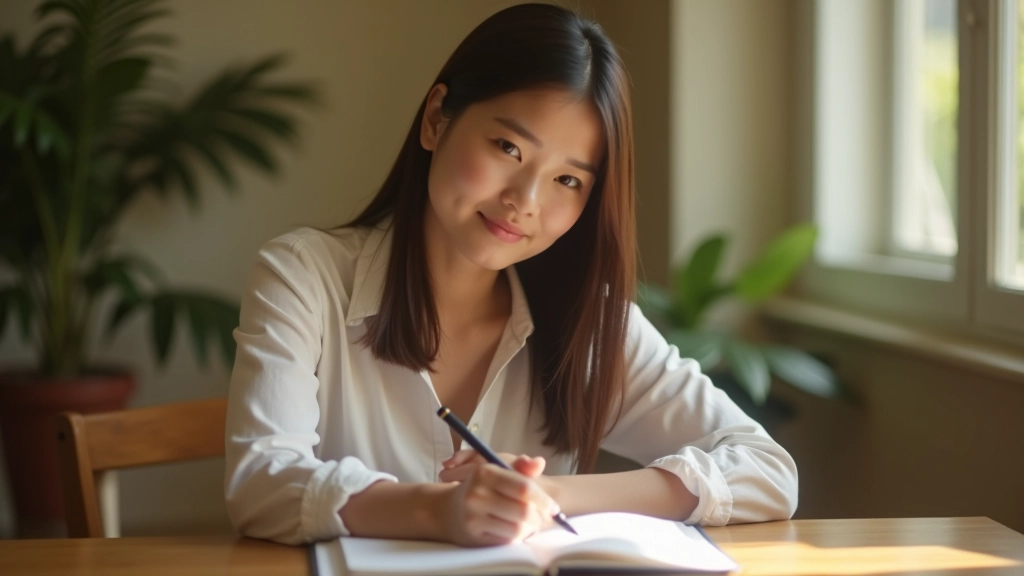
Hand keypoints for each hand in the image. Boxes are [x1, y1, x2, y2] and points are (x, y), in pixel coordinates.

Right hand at [437, 450, 559, 545]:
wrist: (449, 510)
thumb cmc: (482, 488)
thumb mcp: (499, 471)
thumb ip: (521, 467)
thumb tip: (539, 462)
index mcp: (485, 472)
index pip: (524, 488)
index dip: (543, 499)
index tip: (553, 507)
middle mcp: (477, 494)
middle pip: (524, 511)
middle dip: (539, 517)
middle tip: (542, 518)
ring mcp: (474, 516)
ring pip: (518, 528)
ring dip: (530, 528)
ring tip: (531, 524)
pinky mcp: (474, 535)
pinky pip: (507, 540)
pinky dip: (517, 537)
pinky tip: (517, 530)